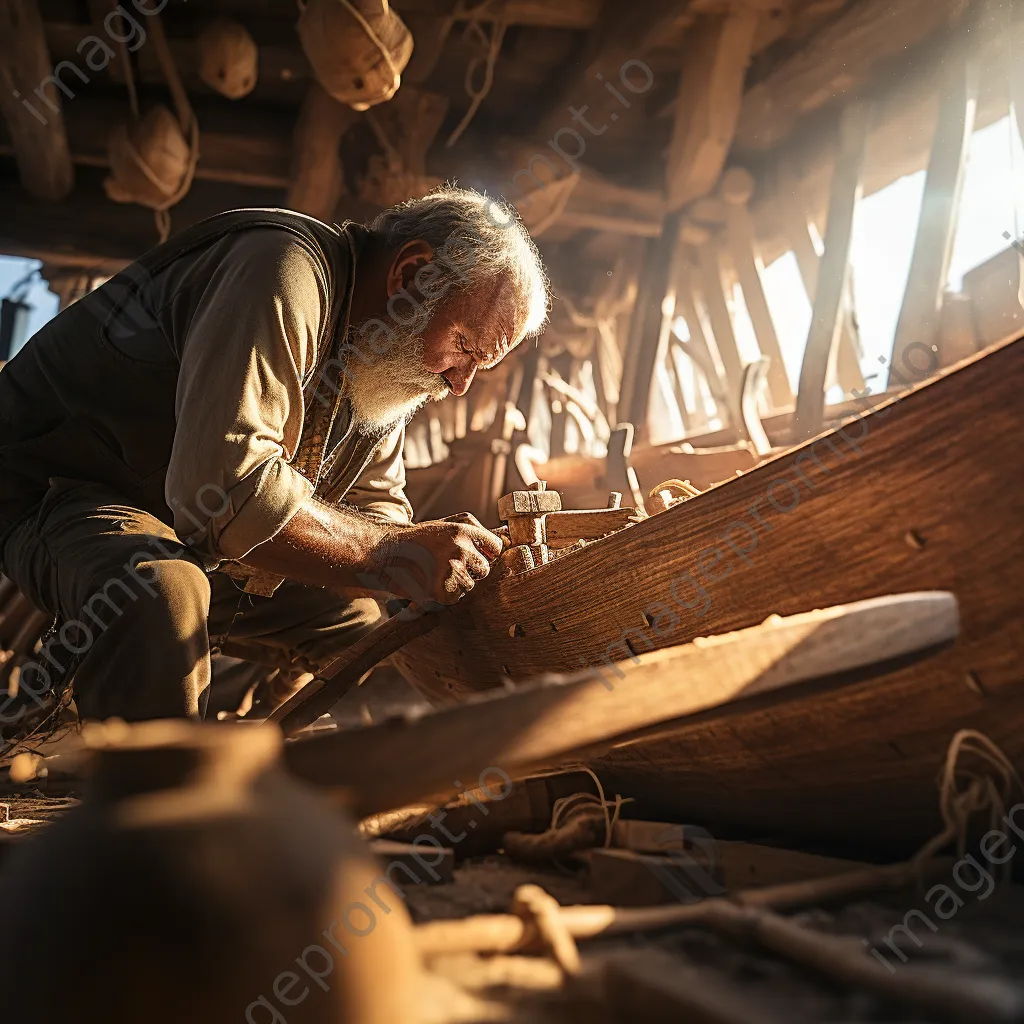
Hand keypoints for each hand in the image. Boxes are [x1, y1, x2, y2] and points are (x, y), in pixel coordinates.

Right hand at [366, 514, 502, 603]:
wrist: (384, 553)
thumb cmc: (418, 540)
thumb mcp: (446, 524)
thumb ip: (475, 529)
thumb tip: (505, 540)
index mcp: (464, 530)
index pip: (496, 547)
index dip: (484, 554)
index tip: (471, 556)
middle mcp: (460, 548)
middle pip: (485, 569)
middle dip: (470, 570)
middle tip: (446, 565)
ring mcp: (451, 570)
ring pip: (471, 586)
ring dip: (456, 583)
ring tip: (435, 573)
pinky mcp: (442, 590)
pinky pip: (456, 598)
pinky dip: (445, 595)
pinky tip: (430, 584)